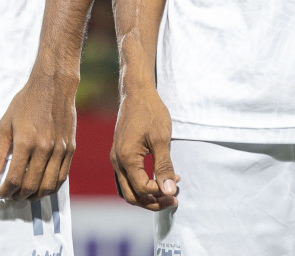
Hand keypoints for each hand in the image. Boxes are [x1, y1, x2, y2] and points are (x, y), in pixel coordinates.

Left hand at [0, 71, 77, 199]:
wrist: (53, 86)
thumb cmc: (26, 102)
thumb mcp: (5, 123)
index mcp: (26, 142)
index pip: (14, 178)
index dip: (5, 190)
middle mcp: (45, 149)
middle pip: (31, 185)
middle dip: (18, 196)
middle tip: (11, 196)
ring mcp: (60, 150)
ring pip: (48, 186)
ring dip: (35, 196)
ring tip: (24, 195)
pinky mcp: (71, 150)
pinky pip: (62, 177)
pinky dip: (51, 187)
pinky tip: (41, 187)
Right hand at [110, 85, 178, 210]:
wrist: (136, 93)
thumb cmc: (150, 112)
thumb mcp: (161, 139)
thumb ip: (164, 166)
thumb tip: (168, 191)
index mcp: (126, 158)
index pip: (142, 188)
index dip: (161, 192)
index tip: (177, 182)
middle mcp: (117, 161)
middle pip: (132, 196)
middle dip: (153, 202)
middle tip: (173, 198)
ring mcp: (116, 158)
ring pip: (127, 189)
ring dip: (146, 196)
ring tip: (166, 193)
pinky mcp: (119, 154)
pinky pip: (126, 179)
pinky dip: (140, 185)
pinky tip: (156, 179)